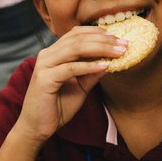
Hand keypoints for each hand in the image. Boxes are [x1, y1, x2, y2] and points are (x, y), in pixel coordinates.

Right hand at [15, 27, 125, 145]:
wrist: (37, 128)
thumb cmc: (57, 107)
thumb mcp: (81, 87)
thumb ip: (93, 73)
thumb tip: (111, 60)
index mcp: (54, 53)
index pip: (77, 33)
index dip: (98, 33)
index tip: (119, 38)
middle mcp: (47, 55)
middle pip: (78, 38)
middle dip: (104, 40)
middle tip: (124, 44)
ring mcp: (44, 65)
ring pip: (74, 49)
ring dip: (100, 48)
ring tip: (119, 52)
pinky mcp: (45, 79)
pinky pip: (70, 68)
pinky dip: (89, 66)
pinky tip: (105, 65)